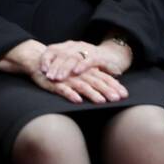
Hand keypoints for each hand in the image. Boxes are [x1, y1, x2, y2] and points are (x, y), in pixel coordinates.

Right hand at [0, 39, 127, 103]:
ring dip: (92, 93)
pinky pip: (63, 89)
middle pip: (96, 82)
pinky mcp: (55, 83)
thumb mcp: (81, 72)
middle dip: (107, 91)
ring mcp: (67, 78)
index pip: (103, 78)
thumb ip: (95, 76)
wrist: (38, 61)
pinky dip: (71, 94)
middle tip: (117, 99)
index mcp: (86, 70)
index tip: (125, 94)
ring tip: (101, 101)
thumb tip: (112, 83)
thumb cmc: (63, 70)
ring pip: (82, 85)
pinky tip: (78, 100)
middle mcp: (79, 73)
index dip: (114, 86)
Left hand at [37, 39, 125, 80]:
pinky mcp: (99, 56)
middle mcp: (77, 46)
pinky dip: (82, 65)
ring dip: (65, 68)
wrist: (114, 56)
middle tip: (49, 77)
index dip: (46, 59)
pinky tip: (76, 72)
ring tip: (58, 78)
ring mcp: (88, 50)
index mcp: (68, 46)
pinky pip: (89, 60)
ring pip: (74, 57)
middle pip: (62, 54)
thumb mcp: (74, 62)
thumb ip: (61, 65)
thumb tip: (41, 74)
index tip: (41, 70)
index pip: (53, 49)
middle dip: (54, 66)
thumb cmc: (90, 62)